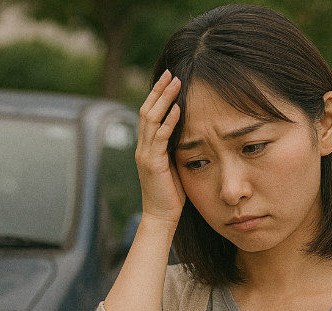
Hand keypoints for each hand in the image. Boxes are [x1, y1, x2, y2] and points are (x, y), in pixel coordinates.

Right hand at [135, 71, 185, 224]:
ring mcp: (145, 155)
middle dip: (159, 91)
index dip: (158, 95)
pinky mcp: (152, 164)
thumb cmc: (171, 194)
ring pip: (150, 119)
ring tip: (175, 83)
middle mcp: (142, 148)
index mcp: (147, 147)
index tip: (169, 79)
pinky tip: (178, 109)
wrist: (161, 217)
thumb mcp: (174, 166)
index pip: (149, 115)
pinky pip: (159, 138)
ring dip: (164, 99)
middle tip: (171, 72)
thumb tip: (189, 133)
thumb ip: (175, 149)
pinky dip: (168, 121)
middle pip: (147, 110)